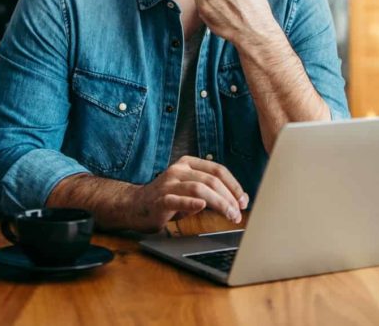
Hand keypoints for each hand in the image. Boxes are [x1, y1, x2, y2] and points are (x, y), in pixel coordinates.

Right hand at [128, 156, 249, 231]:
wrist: (135, 206)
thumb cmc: (167, 198)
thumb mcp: (190, 190)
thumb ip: (211, 192)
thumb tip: (238, 201)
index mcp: (188, 163)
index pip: (217, 170)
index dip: (234, 185)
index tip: (243, 200)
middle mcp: (178, 170)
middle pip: (211, 180)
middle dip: (229, 198)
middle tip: (238, 213)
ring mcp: (168, 184)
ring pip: (199, 189)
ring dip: (218, 203)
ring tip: (229, 215)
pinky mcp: (160, 199)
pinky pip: (177, 200)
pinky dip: (191, 203)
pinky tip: (202, 207)